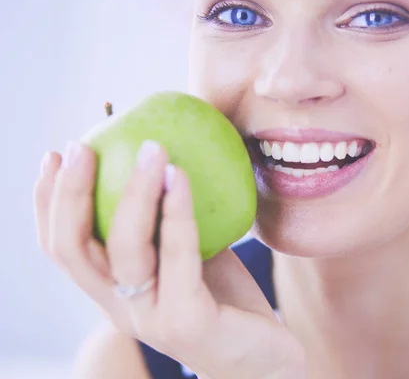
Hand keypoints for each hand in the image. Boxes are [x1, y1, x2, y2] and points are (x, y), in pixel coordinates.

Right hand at [33, 141, 305, 378]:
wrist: (265, 358)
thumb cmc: (225, 300)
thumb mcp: (190, 254)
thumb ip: (170, 222)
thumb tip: (166, 157)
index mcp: (115, 291)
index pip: (63, 249)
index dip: (48, 202)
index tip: (56, 155)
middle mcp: (123, 307)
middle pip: (75, 250)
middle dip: (70, 193)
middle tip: (82, 145)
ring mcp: (153, 319)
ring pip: (125, 251)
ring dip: (134, 192)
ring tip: (151, 149)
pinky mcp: (189, 323)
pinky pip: (178, 257)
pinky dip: (177, 212)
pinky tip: (182, 176)